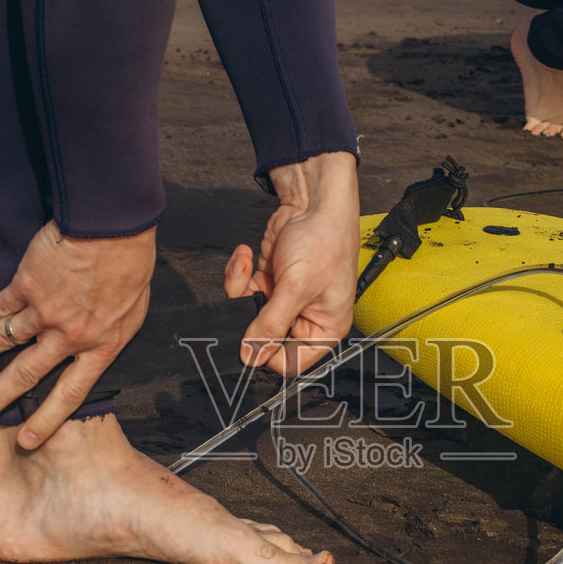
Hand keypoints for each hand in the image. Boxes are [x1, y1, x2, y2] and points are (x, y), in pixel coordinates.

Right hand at [0, 221, 154, 447]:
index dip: (46, 420)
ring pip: (3, 341)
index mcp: (99, 348)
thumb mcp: (133, 314)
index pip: (70, 395)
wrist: (112, 227)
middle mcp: (67, 336)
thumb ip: (108, 336)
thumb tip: (93, 347)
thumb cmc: (131, 265)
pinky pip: (0, 306)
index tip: (26, 440)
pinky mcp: (26, 284)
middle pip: (24, 376)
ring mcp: (44, 311)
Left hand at [222, 150, 359, 374]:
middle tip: (246, 295)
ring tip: (245, 265)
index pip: (289, 363)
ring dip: (238, 289)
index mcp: (324, 329)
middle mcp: (304, 319)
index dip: (267, 353)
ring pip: (247, 314)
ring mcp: (284, 301)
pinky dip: (239, 272)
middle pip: (263, 339)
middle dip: (248, 315)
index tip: (252, 335)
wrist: (314, 201)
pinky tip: (246, 255)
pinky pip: (243, 291)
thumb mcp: (296, 287)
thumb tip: (250, 356)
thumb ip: (270, 323)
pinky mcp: (269, 282)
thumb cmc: (324, 241)